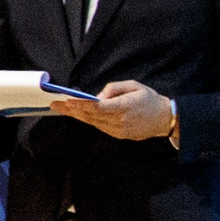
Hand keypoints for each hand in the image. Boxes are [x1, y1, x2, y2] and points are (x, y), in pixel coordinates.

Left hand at [48, 80, 175, 141]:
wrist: (164, 119)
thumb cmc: (149, 99)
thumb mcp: (134, 86)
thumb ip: (114, 88)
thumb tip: (97, 96)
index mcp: (123, 107)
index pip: (96, 107)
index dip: (80, 104)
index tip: (67, 101)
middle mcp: (119, 121)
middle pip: (90, 116)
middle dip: (71, 110)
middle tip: (55, 104)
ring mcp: (118, 130)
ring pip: (92, 123)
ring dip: (77, 115)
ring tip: (63, 109)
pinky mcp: (119, 135)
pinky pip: (100, 127)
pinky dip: (89, 120)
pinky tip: (79, 115)